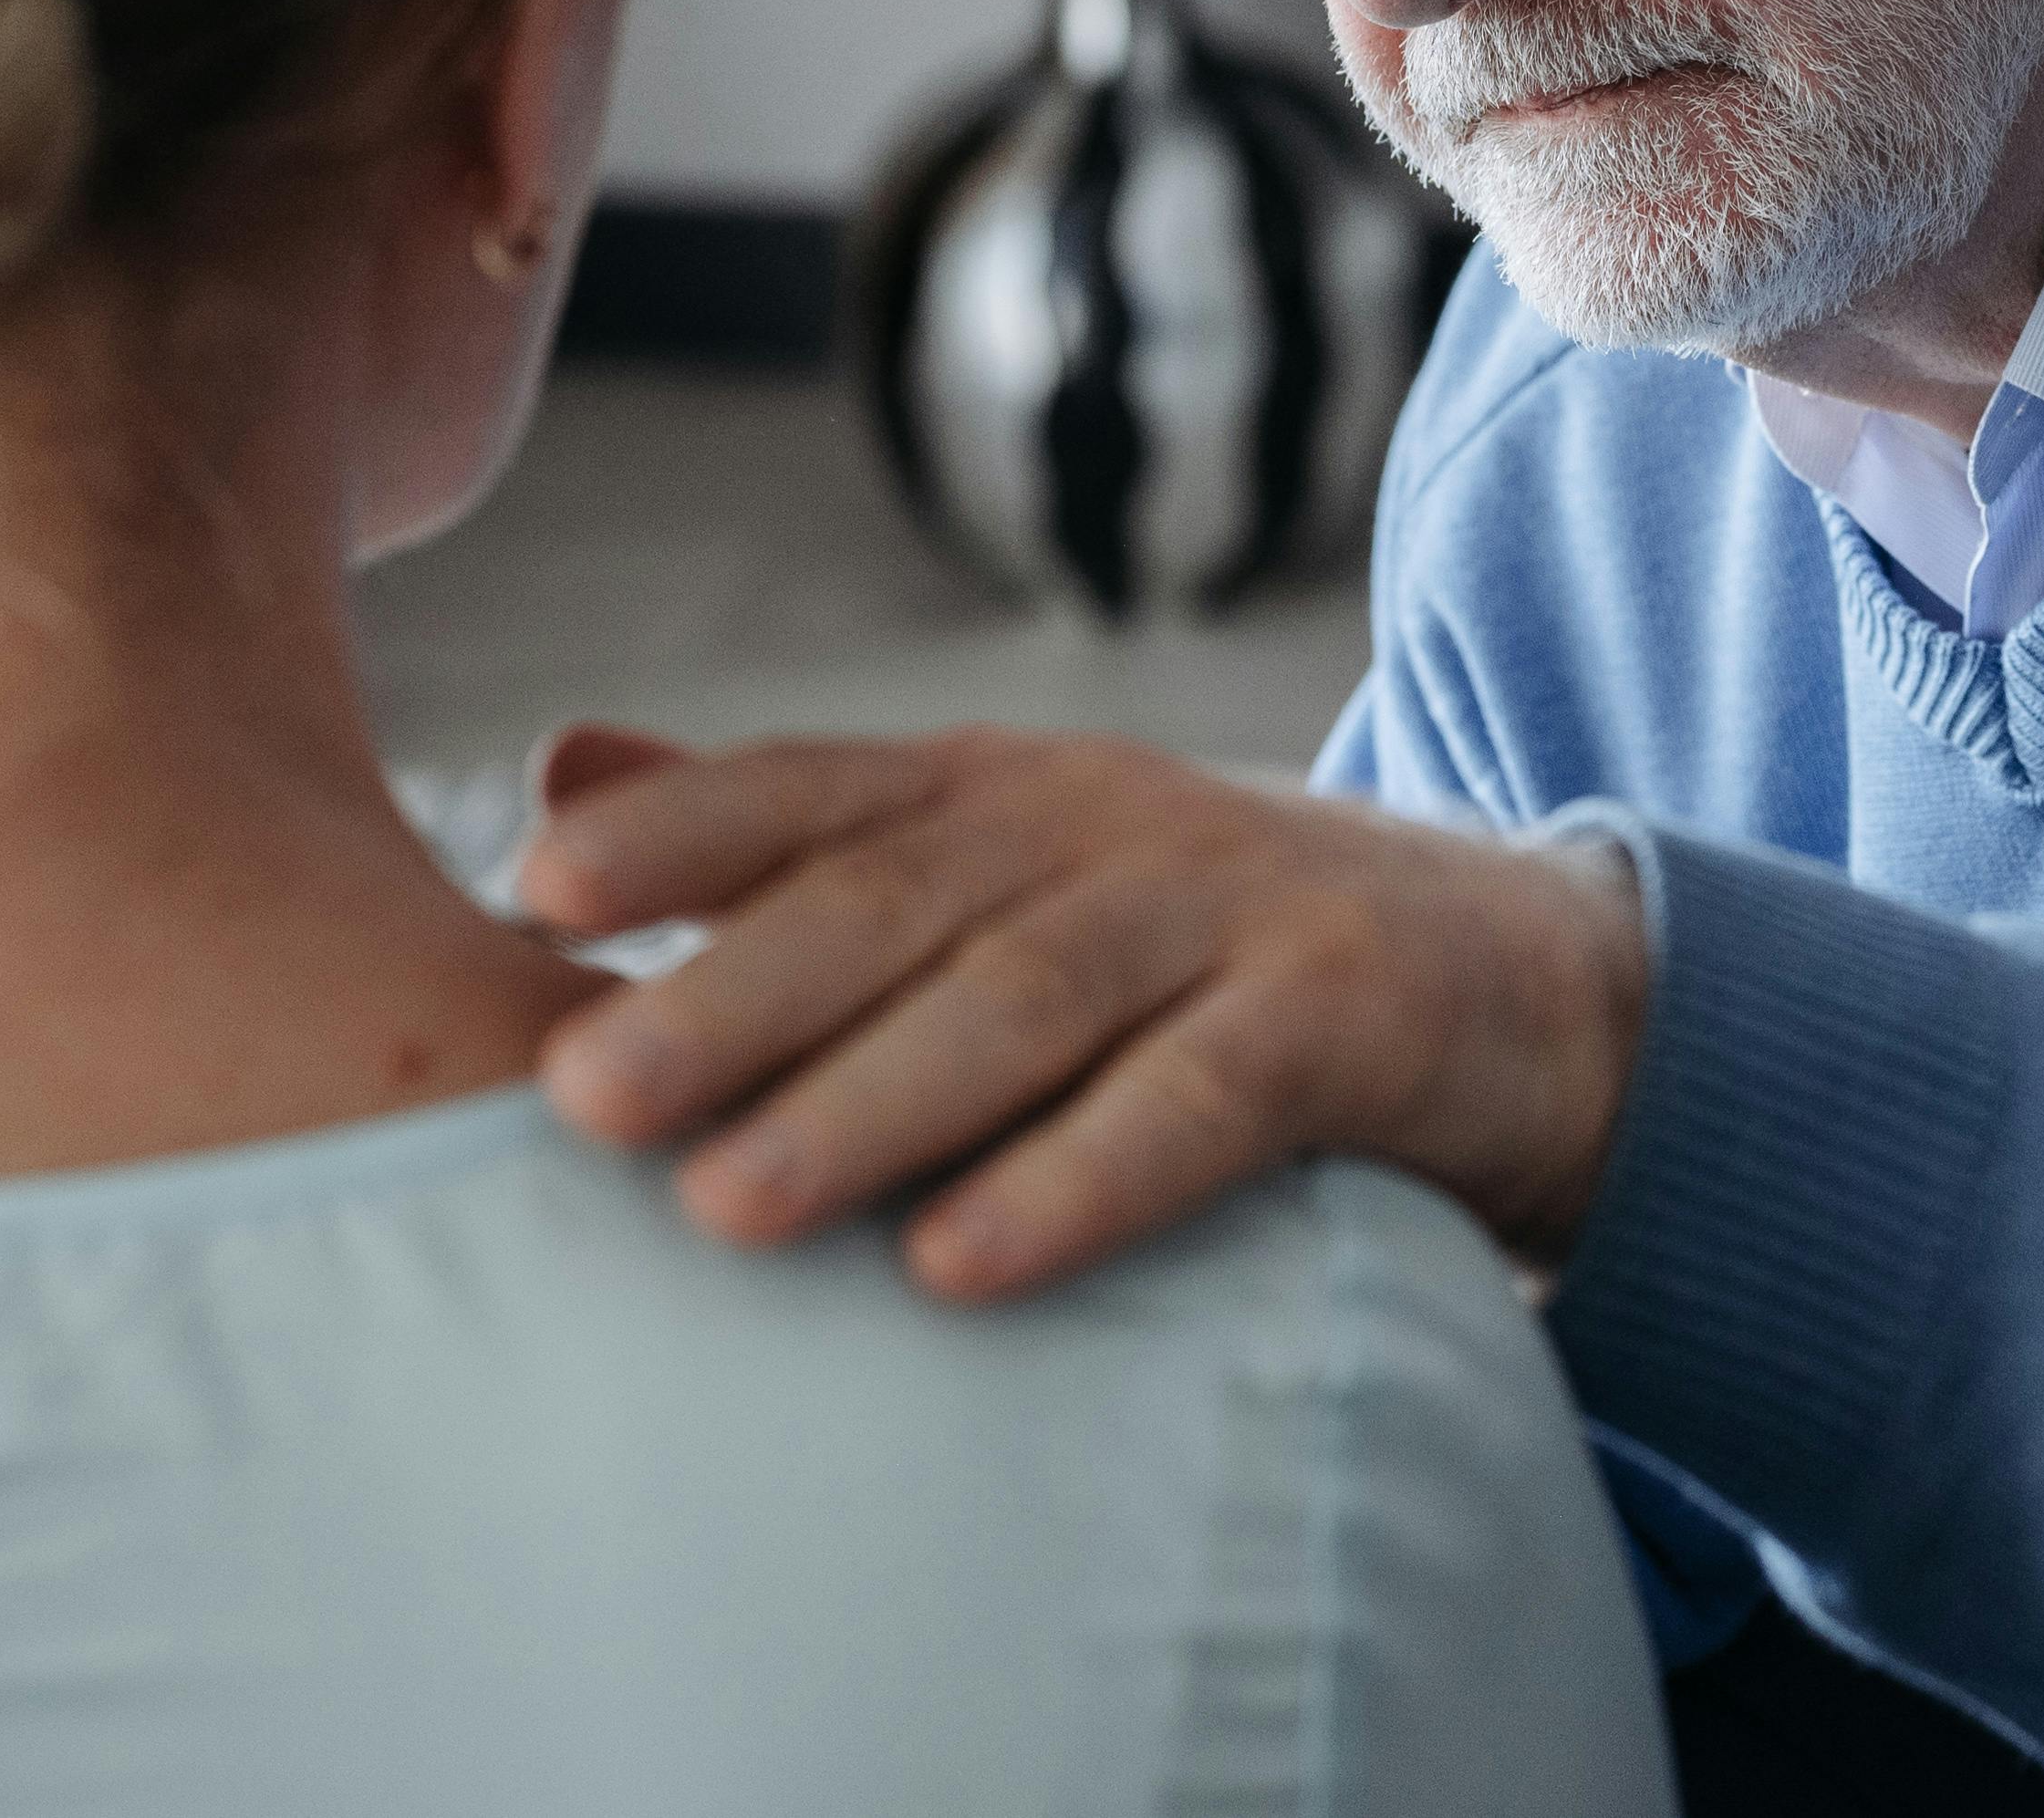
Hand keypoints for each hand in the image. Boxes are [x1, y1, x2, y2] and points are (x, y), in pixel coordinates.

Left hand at [514, 722, 1649, 1301]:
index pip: (812, 788)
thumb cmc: (1194, 943)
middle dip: (727, 998)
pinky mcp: (1347, 1014)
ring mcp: (1229, 905)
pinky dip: (1079, 1180)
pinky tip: (964, 1267)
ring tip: (726, 1208)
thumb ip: (787, 835)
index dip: (676, 831)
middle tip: (574, 1098)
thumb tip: (556, 776)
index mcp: (994, 786)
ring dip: (869, 1103)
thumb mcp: (1001, 866)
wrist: (1514, 978)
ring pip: (1025, 1000)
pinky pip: (1201, 1100)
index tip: (530, 888)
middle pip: (893, 903)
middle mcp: (1097, 821)